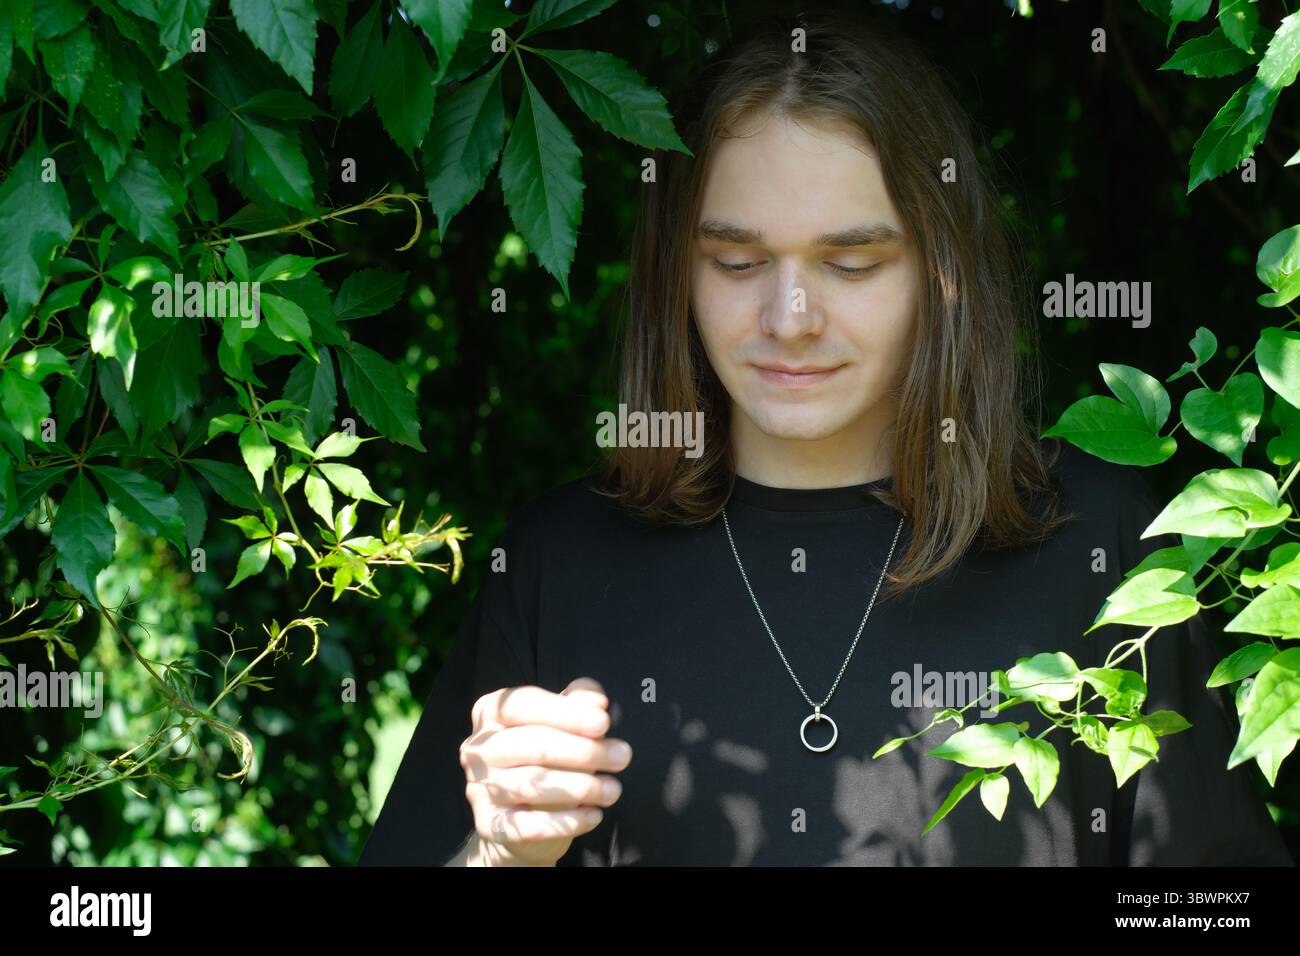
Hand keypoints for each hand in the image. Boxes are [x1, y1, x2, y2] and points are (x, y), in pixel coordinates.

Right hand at [459, 676, 630, 865]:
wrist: (519, 816)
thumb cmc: (544, 757)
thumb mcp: (561, 722)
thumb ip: (577, 702)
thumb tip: (595, 701)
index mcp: (490, 712)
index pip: (524, 704)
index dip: (566, 712)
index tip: (603, 722)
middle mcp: (479, 748)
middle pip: (531, 744)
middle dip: (582, 751)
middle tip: (621, 756)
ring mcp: (479, 787)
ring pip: (530, 785)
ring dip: (580, 787)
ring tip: (613, 789)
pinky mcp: (490, 824)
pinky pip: (528, 825)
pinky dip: (565, 821)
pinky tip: (593, 814)